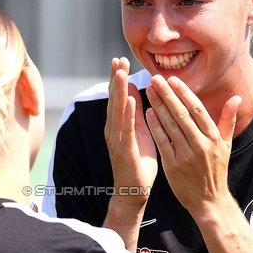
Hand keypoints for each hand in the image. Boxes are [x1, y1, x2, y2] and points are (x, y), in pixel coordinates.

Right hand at [104, 57, 157, 210]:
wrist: (134, 192)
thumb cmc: (138, 163)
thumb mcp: (139, 133)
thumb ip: (135, 113)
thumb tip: (134, 90)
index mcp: (118, 125)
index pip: (117, 97)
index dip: (117, 79)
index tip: (120, 60)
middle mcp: (113, 130)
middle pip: (113, 100)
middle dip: (115, 79)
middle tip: (117, 59)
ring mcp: (116, 140)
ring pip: (117, 111)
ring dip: (119, 92)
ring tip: (121, 73)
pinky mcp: (124, 150)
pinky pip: (126, 129)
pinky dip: (127, 114)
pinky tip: (131, 101)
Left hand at [144, 75, 240, 216]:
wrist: (209, 200)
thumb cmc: (216, 171)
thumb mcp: (227, 145)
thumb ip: (228, 119)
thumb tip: (237, 98)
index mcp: (213, 137)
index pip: (197, 109)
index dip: (184, 93)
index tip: (173, 79)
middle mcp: (200, 144)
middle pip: (182, 114)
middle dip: (167, 95)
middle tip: (156, 79)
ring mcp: (186, 155)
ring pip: (170, 125)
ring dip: (158, 106)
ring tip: (149, 91)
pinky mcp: (173, 165)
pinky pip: (162, 142)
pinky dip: (155, 127)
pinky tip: (147, 113)